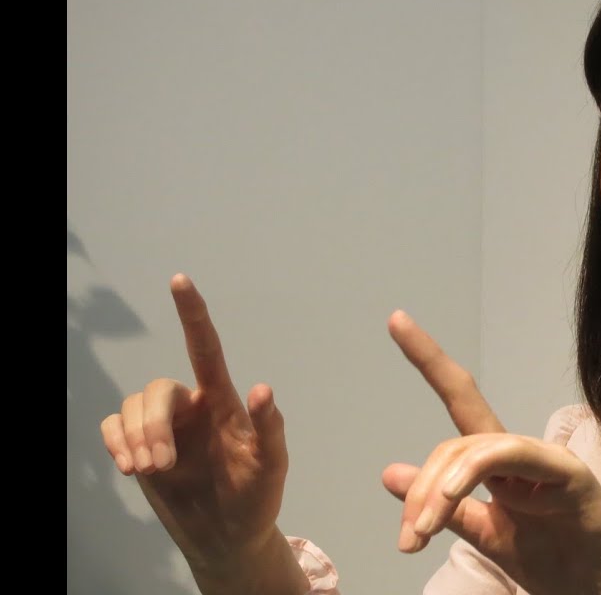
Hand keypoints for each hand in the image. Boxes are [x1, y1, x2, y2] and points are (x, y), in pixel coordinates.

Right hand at [98, 274, 291, 578]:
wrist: (227, 536)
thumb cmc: (256, 497)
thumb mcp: (271, 466)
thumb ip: (269, 428)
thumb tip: (262, 387)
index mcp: (224, 401)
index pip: (206, 347)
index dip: (192, 313)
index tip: (179, 279)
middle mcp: (192, 405)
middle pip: (157, 389)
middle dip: (151, 426)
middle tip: (161, 467)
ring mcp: (164, 426)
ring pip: (132, 405)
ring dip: (134, 438)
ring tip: (150, 471)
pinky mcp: (140, 446)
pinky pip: (113, 424)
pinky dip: (115, 441)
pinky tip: (129, 467)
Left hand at [380, 311, 600, 594]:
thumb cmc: (554, 563)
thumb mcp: (487, 536)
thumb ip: (445, 507)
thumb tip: (388, 472)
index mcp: (502, 464)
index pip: (461, 401)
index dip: (429, 360)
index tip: (396, 319)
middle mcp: (522, 452)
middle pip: (454, 443)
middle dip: (420, 489)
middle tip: (407, 541)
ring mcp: (548, 459)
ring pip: (475, 448)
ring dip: (436, 491)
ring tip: (420, 536)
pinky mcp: (570, 473)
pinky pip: (511, 454)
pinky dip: (470, 472)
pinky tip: (445, 501)